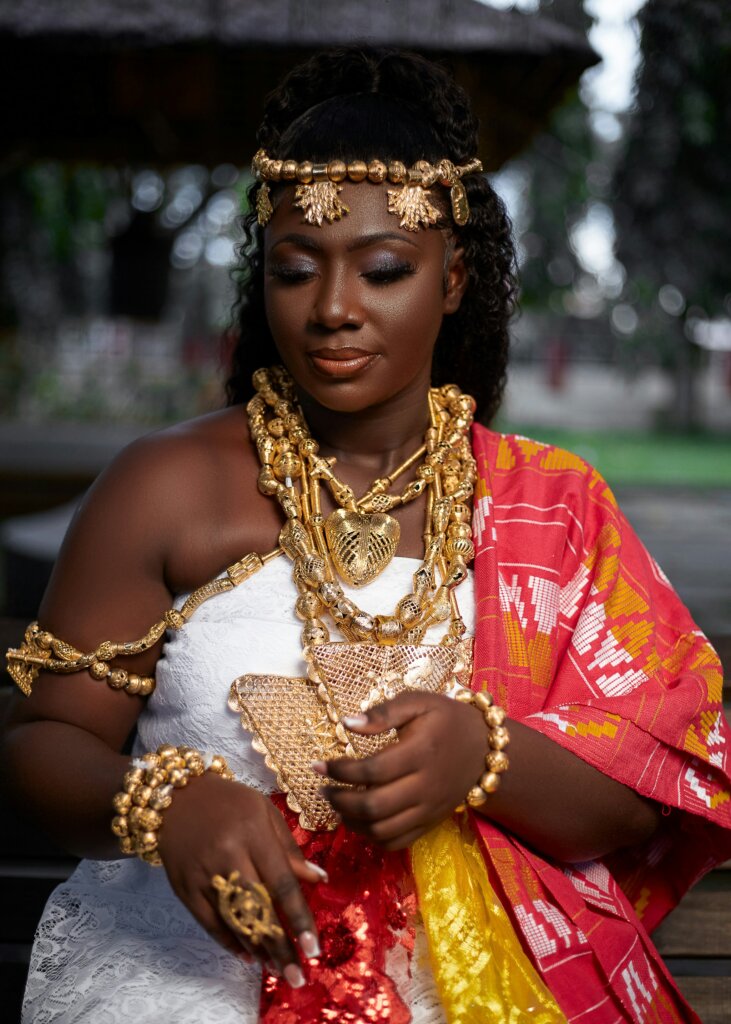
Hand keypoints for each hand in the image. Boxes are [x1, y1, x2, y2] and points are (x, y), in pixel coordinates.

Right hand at [157, 772, 325, 985]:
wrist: (175, 797)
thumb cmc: (229, 802)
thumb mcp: (265, 812)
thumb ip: (289, 849)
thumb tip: (318, 880)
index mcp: (252, 833)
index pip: (281, 883)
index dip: (299, 918)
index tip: (314, 948)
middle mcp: (227, 855)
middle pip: (258, 909)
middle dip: (280, 946)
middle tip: (298, 976)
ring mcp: (203, 875)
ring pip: (233, 921)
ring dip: (258, 950)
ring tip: (278, 969)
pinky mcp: (184, 889)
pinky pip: (209, 924)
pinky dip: (230, 943)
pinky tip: (249, 956)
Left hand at [317, 691, 487, 849]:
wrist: (484, 749)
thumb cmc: (445, 719)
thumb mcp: (418, 702)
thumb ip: (384, 712)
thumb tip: (348, 723)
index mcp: (420, 752)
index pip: (373, 770)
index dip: (341, 771)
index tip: (320, 765)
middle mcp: (425, 786)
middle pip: (375, 806)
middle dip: (340, 800)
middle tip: (323, 789)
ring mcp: (428, 810)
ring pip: (383, 830)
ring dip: (352, 822)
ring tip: (337, 804)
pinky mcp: (430, 823)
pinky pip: (396, 842)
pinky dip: (372, 837)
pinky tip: (359, 820)